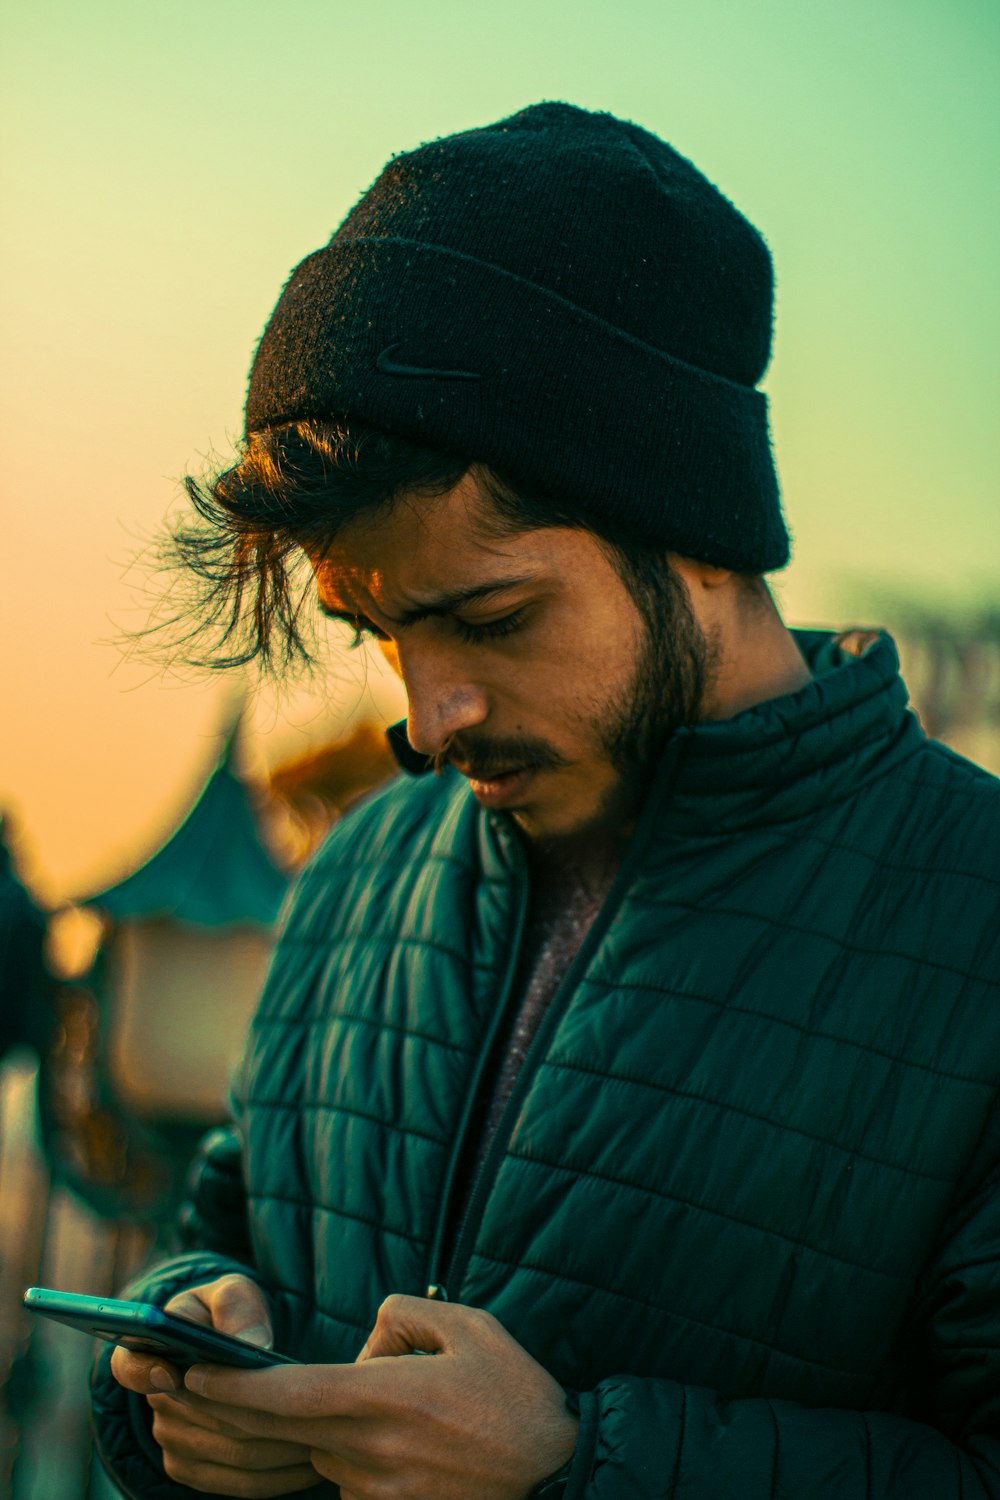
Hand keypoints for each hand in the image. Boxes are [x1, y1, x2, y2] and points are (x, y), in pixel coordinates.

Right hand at [109, 1273, 319, 1495]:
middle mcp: (154, 1401)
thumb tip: (251, 1343)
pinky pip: (235, 1483)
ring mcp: (171, 1440)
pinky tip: (310, 1464)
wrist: (233, 1344)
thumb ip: (236, 1308)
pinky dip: (276, 1477)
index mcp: (148, 1349)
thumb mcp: (232, 1294)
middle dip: (264, 1416)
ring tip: (326, 1436)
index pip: (132, 1366)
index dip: (153, 1371)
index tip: (186, 1371)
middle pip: (207, 1418)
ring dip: (281, 1450)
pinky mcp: (192, 1468)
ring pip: (230, 1454)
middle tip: (317, 1413)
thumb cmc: (231, 1313)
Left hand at [182, 1293, 578, 1499]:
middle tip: (212, 1384)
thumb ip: (401, 1317)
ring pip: (324, 1455)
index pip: (283, 1395)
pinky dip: (361, 1461)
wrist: (560, 1478)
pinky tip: (414, 1448)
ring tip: (403, 1415)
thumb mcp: (469, 1326)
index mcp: (381, 1399)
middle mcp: (367, 1453)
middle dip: (249, 1410)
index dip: (229, 1386)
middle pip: (286, 1431)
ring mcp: (375, 1495)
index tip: (191, 1372)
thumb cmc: (517, 1395)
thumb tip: (366, 1342)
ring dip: (333, 1431)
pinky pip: (353, 1483)